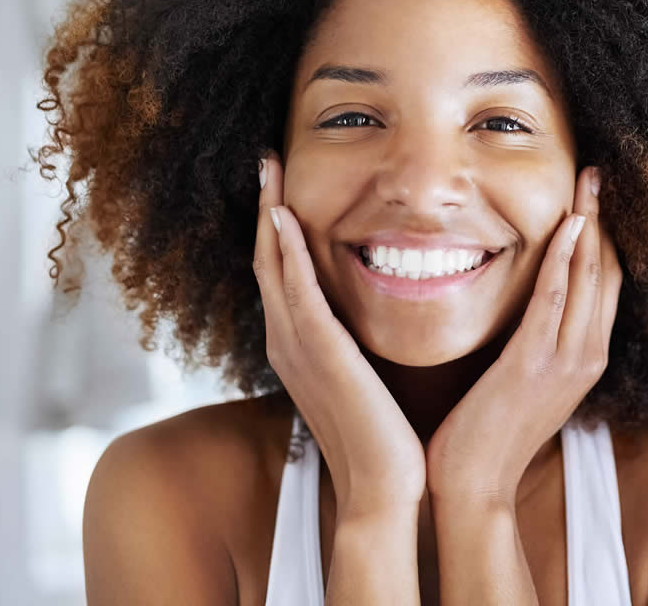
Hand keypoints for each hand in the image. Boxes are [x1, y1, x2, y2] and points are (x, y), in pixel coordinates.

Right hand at [253, 151, 426, 519]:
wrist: (383, 485)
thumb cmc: (380, 434)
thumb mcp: (360, 376)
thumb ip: (351, 343)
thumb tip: (362, 318)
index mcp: (298, 345)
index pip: (280, 272)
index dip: (275, 226)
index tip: (281, 185)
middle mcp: (286, 341)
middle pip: (266, 259)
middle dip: (264, 208)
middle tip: (265, 162)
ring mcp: (297, 347)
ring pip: (272, 266)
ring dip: (268, 215)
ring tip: (268, 171)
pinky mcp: (319, 353)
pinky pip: (297, 292)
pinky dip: (286, 253)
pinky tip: (283, 218)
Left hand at [424, 166, 622, 505]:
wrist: (475, 486)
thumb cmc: (491, 433)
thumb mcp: (527, 382)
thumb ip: (539, 343)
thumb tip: (531, 306)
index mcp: (586, 358)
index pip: (606, 285)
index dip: (605, 237)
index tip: (595, 198)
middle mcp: (587, 356)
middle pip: (607, 272)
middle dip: (604, 219)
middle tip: (596, 174)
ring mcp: (566, 361)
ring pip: (589, 277)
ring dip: (589, 224)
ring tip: (588, 182)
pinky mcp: (534, 364)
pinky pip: (555, 299)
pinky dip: (565, 258)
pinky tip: (567, 225)